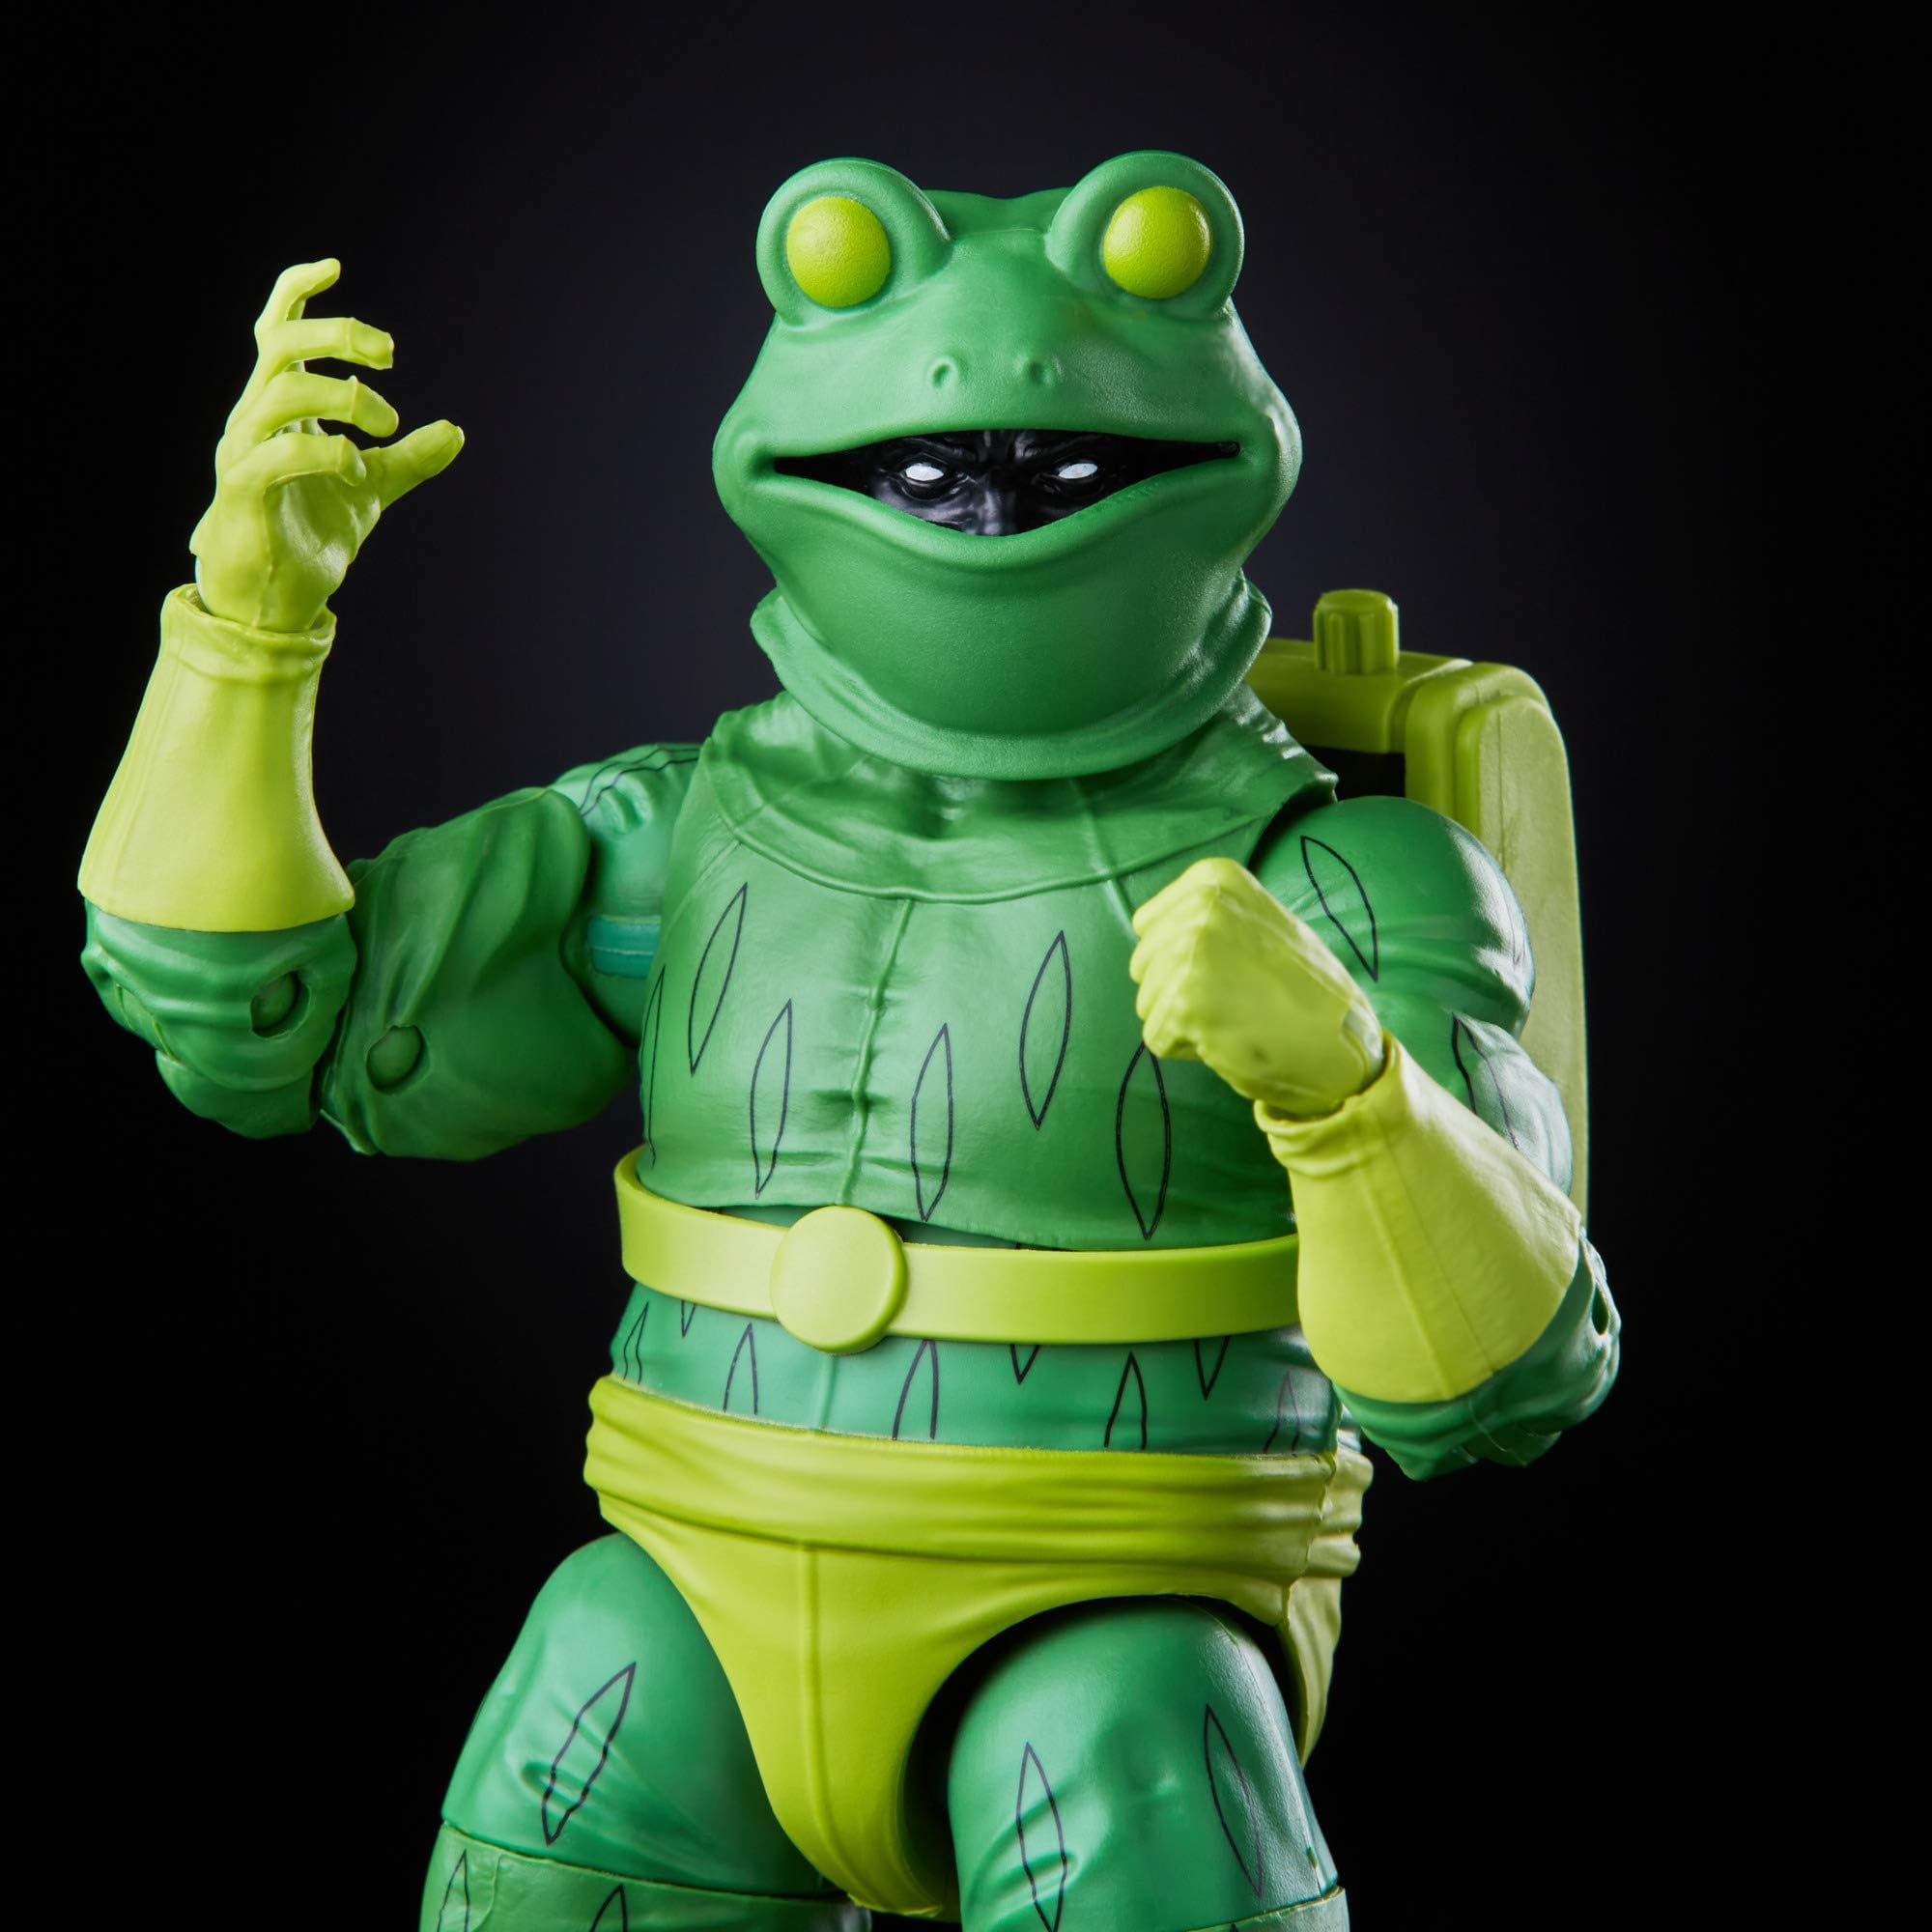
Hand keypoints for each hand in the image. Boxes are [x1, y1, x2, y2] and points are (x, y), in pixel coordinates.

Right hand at [190, 259, 463, 632]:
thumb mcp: (371, 490)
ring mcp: (244, 451)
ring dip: (345, 397)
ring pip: (282, 390)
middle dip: (339, 337)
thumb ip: (408, 458)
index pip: (277, 332)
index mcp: (280, 408)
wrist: (274, 598)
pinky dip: (326, 452)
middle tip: (391, 357)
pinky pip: (278, 453)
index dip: (297, 293)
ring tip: (387, 426)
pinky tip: (359, 468)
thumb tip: (456, 432)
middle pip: (283, 346)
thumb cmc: (308, 533)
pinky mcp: (243, 491)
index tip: (336, 268)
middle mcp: (256, 419)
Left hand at [1128, 857, 1386, 1117]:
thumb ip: (1206, 915)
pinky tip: (1230, 1037)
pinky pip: (1156, 1037)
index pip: (1148, 925)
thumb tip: (1147, 926)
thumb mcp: (1257, 920)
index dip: (1181, 957)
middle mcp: (1199, 906)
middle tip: (1238, 995)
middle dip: (1180, 990)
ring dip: (1185, 1020)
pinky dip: (1188, 1048)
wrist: (1343, 1040)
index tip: (1231, 964)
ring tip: (1238, 1014)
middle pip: (1142, 964)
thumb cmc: (1303, 986)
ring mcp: (1190, 953)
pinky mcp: (1185, 1003)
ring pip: (1147, 1002)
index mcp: (1213, 878)